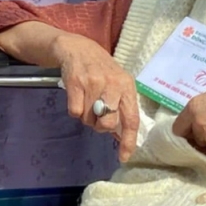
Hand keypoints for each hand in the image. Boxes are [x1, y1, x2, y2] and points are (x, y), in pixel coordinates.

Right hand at [52, 32, 140, 161]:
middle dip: (100, 126)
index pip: (131, 119)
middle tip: (97, 118)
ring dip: (86, 117)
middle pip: (108, 123)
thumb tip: (122, 137)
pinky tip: (77, 97)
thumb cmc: (101, 69)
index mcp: (127, 86)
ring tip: (86, 101)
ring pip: (89, 119)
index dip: (129, 141)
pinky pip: (75, 111)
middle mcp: (112, 84)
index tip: (124, 157)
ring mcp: (93, 83)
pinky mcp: (75, 82)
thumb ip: (122, 107)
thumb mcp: (117, 83)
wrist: (78, 48)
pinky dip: (74, 110)